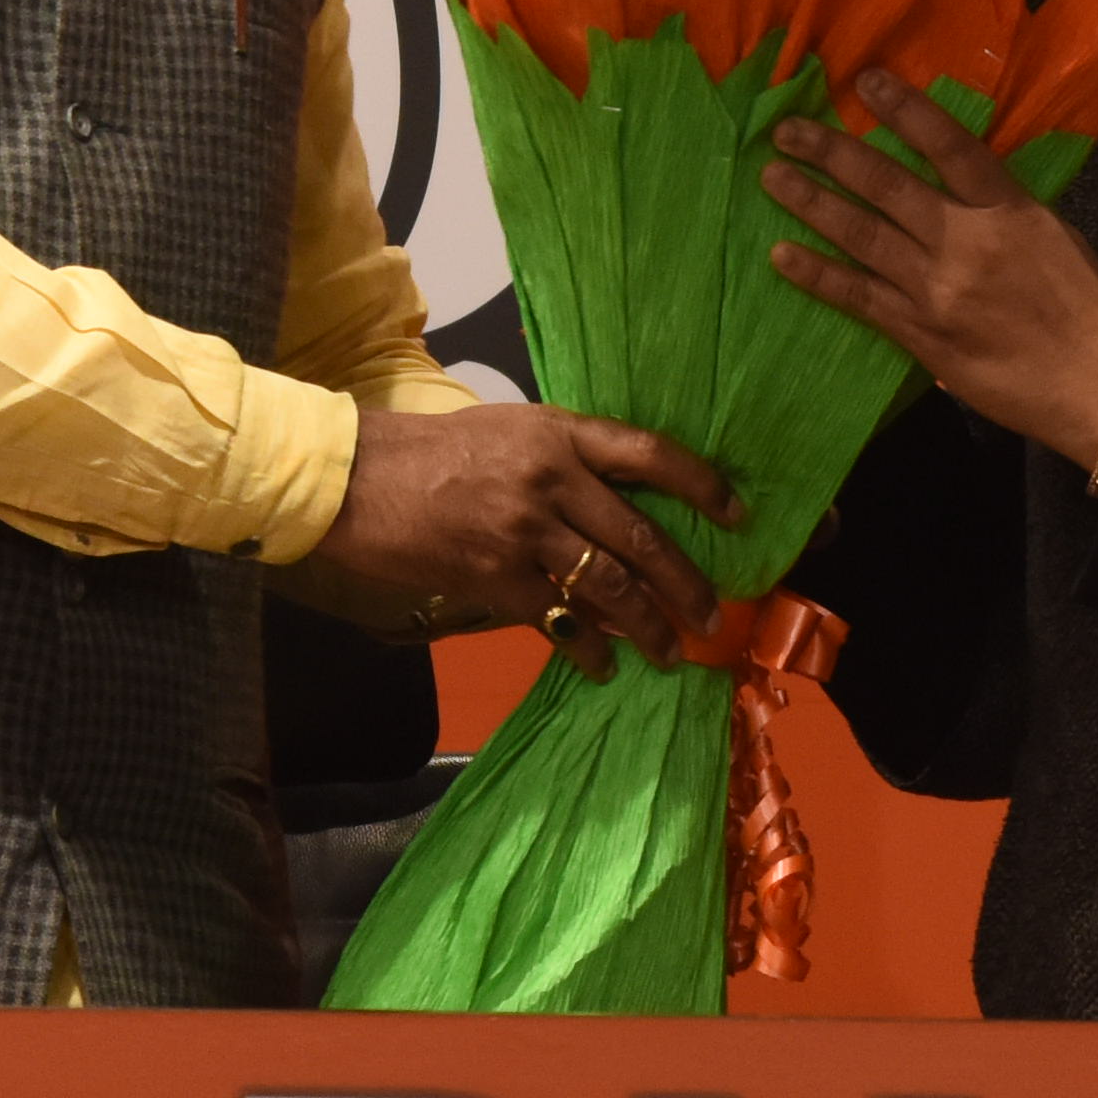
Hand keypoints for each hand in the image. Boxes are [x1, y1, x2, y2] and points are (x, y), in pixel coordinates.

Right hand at [311, 402, 724, 661]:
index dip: (702, 486)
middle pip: (641, 535)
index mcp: (559, 433)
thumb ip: (563, 458)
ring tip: (672, 651)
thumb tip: (617, 502)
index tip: (738, 515)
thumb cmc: (432, 453)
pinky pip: (560, 618)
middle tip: (713, 615)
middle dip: (686, 581)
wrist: (358, 479)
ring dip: (649, 624)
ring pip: (610, 583)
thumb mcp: (509, 431)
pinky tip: (606, 666)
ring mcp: (525, 530)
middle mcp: (551, 478)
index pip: (650, 454)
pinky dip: (590, 647)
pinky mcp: (495, 575)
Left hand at [759, 83, 1097, 462]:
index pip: (949, 144)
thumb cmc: (1083, 305)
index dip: (905, 109)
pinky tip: (782, 255)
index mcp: (1008, 209)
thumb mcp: (1053, 235)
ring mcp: (938, 288)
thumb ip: (1000, 207)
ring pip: (862, 235)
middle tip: (787, 131)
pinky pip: (859, 297)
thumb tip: (951, 184)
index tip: (866, 80)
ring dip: (813, 203)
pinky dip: (818, 274)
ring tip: (774, 177)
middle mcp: (966, 241)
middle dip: (833, 153)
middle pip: (888, 185)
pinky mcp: (920, 333)